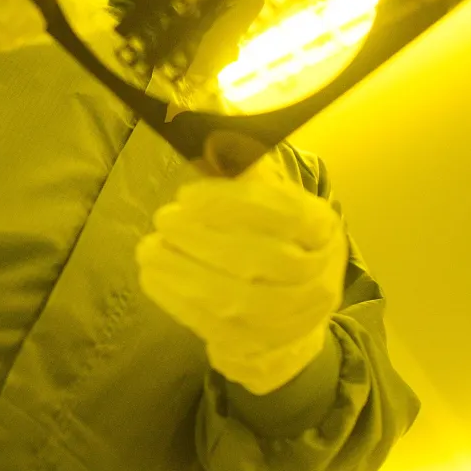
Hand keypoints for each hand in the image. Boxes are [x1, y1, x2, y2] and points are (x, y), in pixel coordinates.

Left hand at [136, 156, 347, 394]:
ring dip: (184, 273)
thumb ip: (237, 163)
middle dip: (202, 239)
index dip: (233, 203)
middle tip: (162, 220)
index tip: (187, 193)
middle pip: (261, 260)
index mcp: (321, 228)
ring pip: (239, 300)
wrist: (294, 314)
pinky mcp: (265, 351)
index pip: (285, 213)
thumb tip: (202, 119)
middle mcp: (319, 277)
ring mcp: (295, 321)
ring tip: (149, 250)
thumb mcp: (263, 196)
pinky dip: (181, 303)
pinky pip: (220, 331)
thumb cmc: (270, 238)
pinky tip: (155, 280)